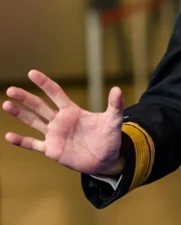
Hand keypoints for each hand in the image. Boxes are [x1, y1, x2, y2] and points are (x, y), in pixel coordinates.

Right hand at [3, 70, 124, 175]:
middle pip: (39, 106)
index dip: (44, 83)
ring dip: (20, 114)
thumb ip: (115, 105)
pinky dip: (21, 141)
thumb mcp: (113, 120)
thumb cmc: (109, 137)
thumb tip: (118, 89)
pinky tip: (9, 135)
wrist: (106, 159)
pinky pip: (33, 144)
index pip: (55, 93)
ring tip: (6, 104)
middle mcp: (60, 121)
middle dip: (26, 97)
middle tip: (11, 89)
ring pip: (33, 122)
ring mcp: (54, 135)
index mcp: (72, 111)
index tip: (32, 73)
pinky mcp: (52, 149)